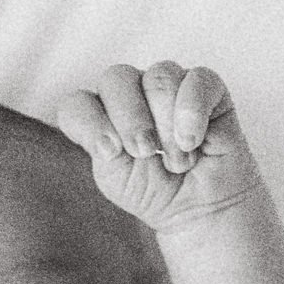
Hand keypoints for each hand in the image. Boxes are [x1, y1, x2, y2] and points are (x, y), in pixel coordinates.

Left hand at [57, 63, 257, 231]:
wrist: (199, 206)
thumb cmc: (155, 190)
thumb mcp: (116, 176)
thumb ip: (99, 143)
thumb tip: (106, 125)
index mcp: (103, 113)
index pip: (78, 102)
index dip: (90, 122)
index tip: (111, 153)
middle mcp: (132, 92)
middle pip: (116, 78)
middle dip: (131, 120)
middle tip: (146, 152)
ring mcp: (168, 85)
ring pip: (159, 77)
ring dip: (166, 125)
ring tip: (178, 160)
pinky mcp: (205, 86)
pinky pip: (197, 80)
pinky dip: (193, 113)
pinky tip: (194, 141)